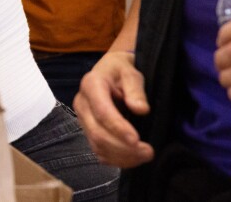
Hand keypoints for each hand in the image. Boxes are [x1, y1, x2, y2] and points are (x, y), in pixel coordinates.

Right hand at [73, 50, 154, 167]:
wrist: (112, 71)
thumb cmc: (122, 70)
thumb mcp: (131, 72)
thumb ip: (136, 89)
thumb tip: (140, 109)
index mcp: (91, 85)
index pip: (102, 112)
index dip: (118, 128)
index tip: (137, 140)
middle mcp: (82, 103)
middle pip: (98, 133)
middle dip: (123, 147)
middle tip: (148, 151)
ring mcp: (83, 119)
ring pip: (97, 146)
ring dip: (122, 156)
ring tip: (145, 155)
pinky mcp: (88, 131)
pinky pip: (99, 151)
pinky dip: (116, 159)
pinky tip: (133, 158)